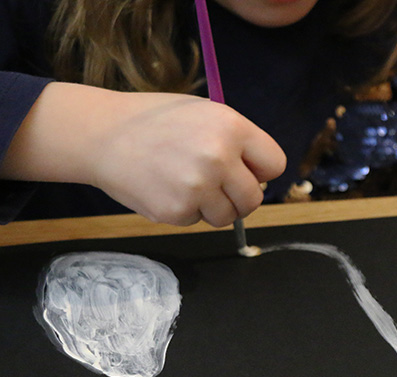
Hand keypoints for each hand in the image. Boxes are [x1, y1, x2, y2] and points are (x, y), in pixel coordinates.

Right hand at [2, 83, 285, 226]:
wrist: (100, 135)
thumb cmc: (155, 122)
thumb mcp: (204, 113)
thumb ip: (237, 141)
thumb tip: (259, 177)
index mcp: (231, 127)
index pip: (275, 164)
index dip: (260, 170)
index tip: (245, 170)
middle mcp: (219, 157)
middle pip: (254, 199)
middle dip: (239, 197)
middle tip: (216, 185)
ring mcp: (198, 187)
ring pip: (227, 216)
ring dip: (212, 207)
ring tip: (185, 183)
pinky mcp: (177, 211)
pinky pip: (197, 221)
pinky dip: (185, 211)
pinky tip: (165, 188)